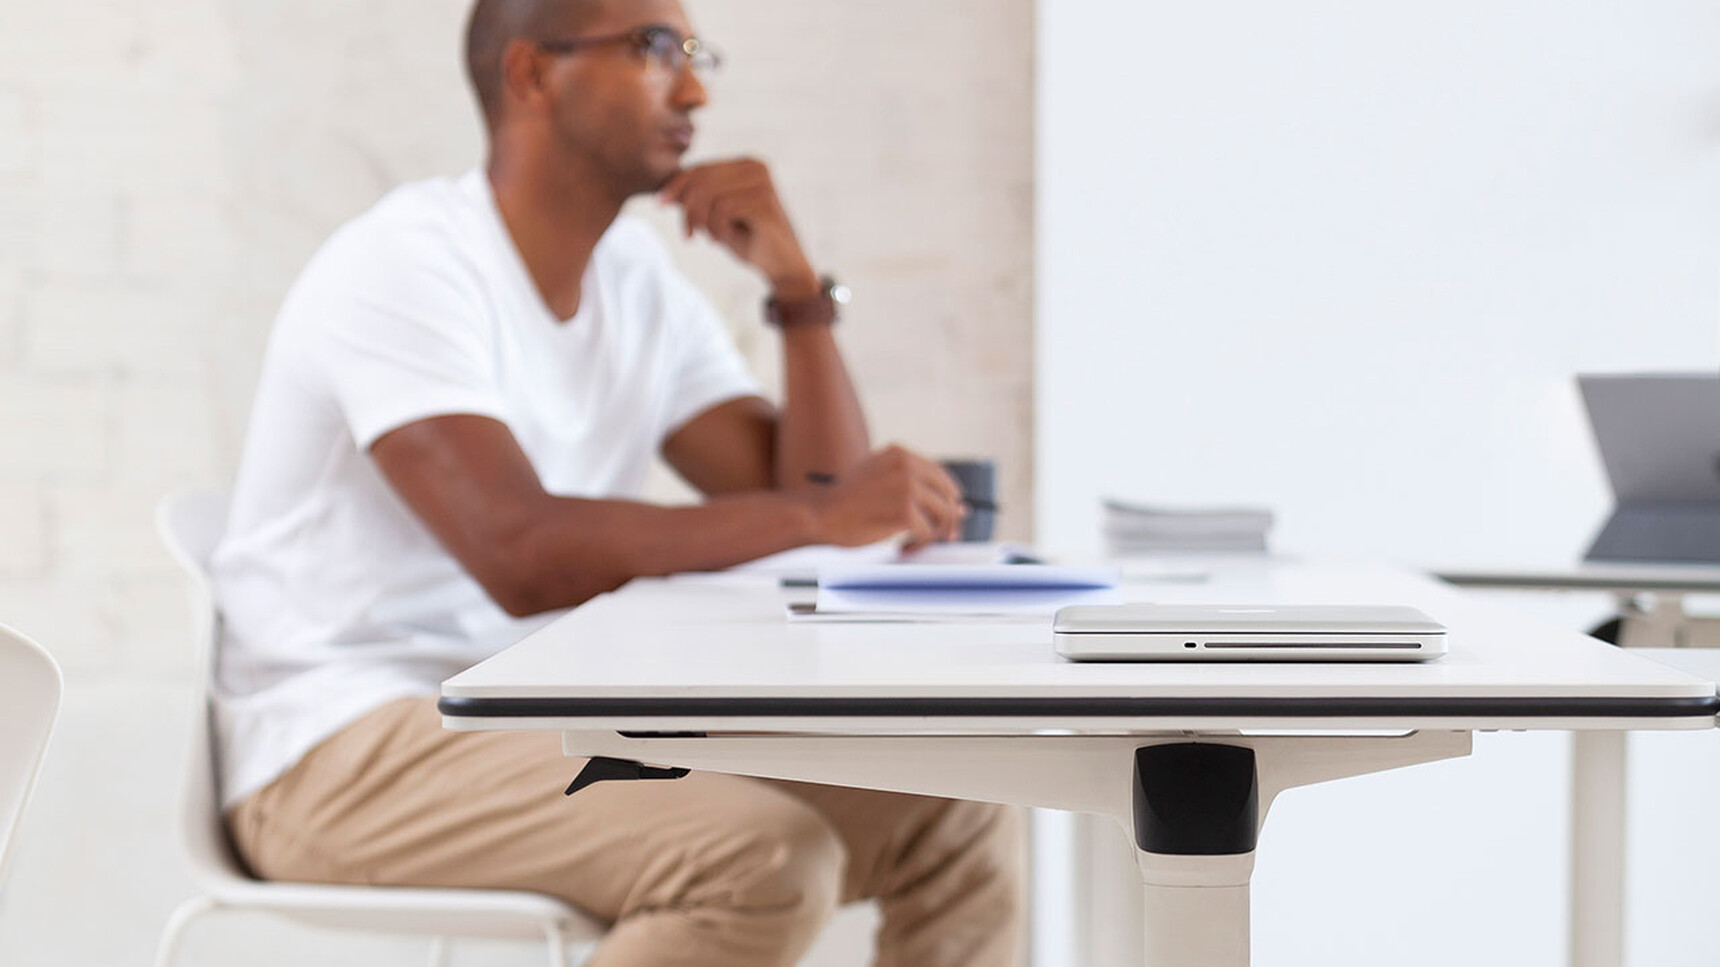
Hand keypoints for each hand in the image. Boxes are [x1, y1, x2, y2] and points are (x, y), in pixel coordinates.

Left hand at [658, 159, 819, 298]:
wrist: (781, 265)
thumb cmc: (749, 239)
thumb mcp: (716, 216)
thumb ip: (696, 199)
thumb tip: (664, 190)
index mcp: (744, 165)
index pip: (700, 168)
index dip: (675, 185)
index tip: (659, 205)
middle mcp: (755, 167)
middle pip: (701, 179)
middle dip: (687, 208)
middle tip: (687, 234)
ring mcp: (762, 183)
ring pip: (709, 194)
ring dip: (702, 221)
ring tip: (709, 238)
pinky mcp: (765, 202)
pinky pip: (723, 209)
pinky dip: (716, 228)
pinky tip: (721, 240)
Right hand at [801, 446, 966, 550]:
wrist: (819, 513)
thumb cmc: (846, 502)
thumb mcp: (878, 480)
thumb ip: (911, 486)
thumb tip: (958, 506)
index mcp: (900, 454)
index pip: (940, 475)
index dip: (948, 498)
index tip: (950, 515)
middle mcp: (906, 465)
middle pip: (948, 494)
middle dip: (950, 518)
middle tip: (947, 535)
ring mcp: (906, 486)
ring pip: (943, 514)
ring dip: (935, 533)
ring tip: (916, 542)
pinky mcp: (903, 510)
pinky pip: (928, 532)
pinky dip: (920, 543)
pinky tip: (905, 546)